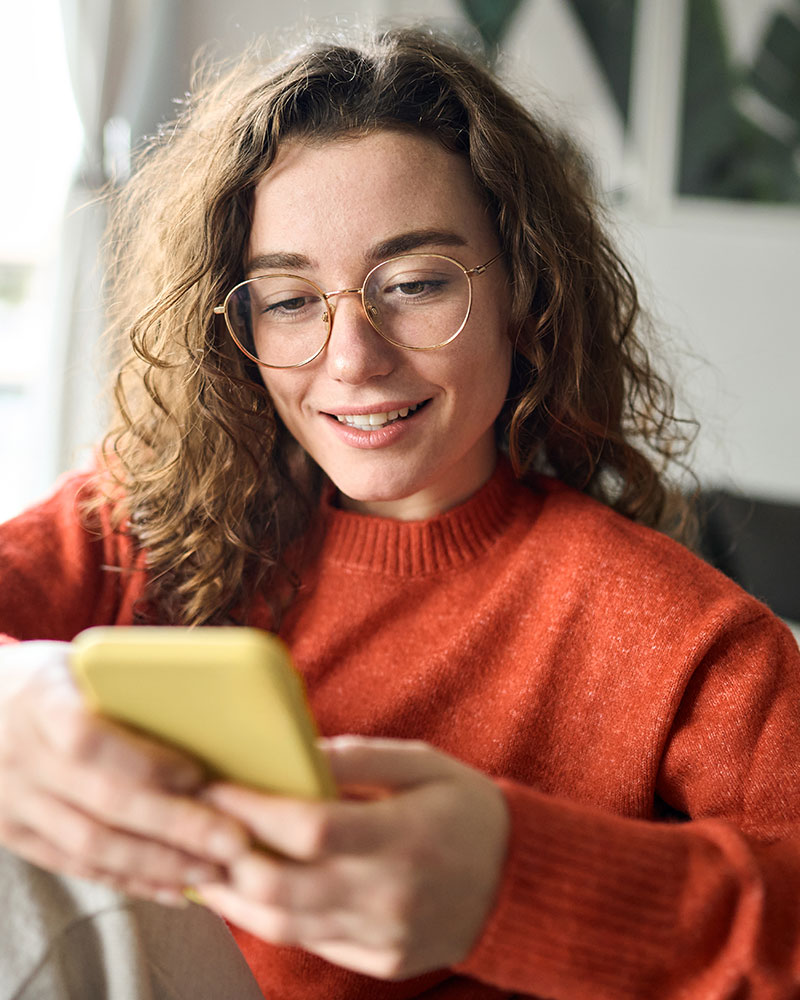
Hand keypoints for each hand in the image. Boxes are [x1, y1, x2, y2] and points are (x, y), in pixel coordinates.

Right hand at [0, 641, 249, 902]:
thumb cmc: (48, 676)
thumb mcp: (76, 661)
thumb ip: (127, 683)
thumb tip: (209, 707)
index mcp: (40, 700)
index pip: (88, 739)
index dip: (143, 761)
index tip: (197, 773)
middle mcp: (20, 757)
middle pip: (102, 803)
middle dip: (175, 827)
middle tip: (233, 841)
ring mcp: (12, 802)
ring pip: (91, 845)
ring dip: (158, 864)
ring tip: (214, 870)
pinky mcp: (13, 834)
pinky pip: (75, 865)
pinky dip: (128, 880)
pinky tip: (174, 887)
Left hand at [197, 736, 509, 979]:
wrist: (519, 881)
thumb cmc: (467, 808)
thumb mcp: (423, 763)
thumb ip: (358, 758)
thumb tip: (291, 754)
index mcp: (405, 836)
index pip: (310, 828)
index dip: (252, 808)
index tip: (213, 784)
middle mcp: (391, 894)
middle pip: (283, 887)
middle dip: (226, 855)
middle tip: (193, 824)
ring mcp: (385, 937)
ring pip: (284, 926)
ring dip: (232, 895)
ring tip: (202, 861)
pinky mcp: (382, 961)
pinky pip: (310, 944)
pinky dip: (270, 917)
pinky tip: (249, 890)